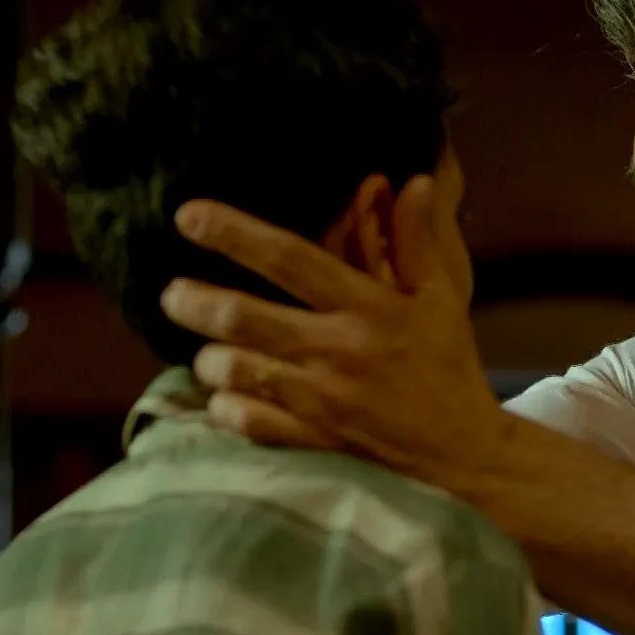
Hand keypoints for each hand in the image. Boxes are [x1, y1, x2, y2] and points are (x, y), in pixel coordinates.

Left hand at [157, 178, 511, 485]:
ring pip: (235, 370)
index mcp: (368, 307)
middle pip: (243, 317)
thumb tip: (410, 182)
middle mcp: (338, 350)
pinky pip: (247, 421)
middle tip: (172, 293)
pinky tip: (223, 396)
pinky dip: (225, 407)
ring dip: (208, 357)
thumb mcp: (442, 299)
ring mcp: (321, 401)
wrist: (462, 453)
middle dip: (194, 301)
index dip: (234, 234)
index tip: (187, 216)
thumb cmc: (447, 367)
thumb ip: (417, 241)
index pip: (290, 258)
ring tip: (204, 348)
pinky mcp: (313, 441)